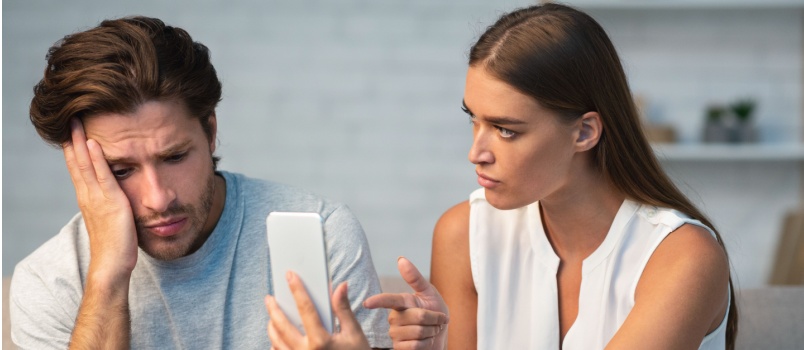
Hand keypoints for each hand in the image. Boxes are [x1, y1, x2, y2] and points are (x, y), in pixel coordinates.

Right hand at [63, 119, 137, 280]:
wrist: (112, 265)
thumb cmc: (115, 246)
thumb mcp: (112, 219)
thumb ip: (111, 205)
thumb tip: (116, 197)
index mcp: (88, 199)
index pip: (78, 169)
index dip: (74, 150)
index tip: (71, 131)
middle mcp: (88, 196)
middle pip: (76, 163)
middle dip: (72, 140)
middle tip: (69, 118)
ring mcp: (96, 199)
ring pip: (84, 165)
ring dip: (79, 142)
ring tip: (76, 122)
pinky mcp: (110, 203)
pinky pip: (101, 175)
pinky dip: (96, 158)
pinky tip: (92, 143)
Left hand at [265, 271, 370, 349]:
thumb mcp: (354, 333)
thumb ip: (343, 309)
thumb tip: (340, 286)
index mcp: (321, 341)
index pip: (306, 309)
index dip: (297, 290)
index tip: (290, 275)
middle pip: (282, 326)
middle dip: (273, 309)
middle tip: (269, 298)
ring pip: (276, 341)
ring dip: (271, 326)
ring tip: (272, 315)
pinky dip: (275, 344)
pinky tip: (276, 336)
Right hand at [363, 257, 448, 349]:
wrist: (441, 336)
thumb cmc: (435, 312)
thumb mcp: (429, 293)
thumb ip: (415, 278)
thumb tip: (400, 259)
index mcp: (400, 303)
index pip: (388, 300)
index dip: (378, 301)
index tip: (367, 303)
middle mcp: (394, 318)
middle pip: (418, 316)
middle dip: (433, 319)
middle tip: (436, 321)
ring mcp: (395, 334)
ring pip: (417, 331)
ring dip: (431, 331)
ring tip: (430, 331)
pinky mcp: (399, 348)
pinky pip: (414, 345)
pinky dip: (426, 344)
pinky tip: (425, 342)